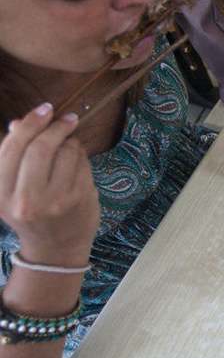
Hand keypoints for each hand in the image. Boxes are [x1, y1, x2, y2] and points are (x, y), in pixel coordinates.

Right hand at [0, 104, 99, 265]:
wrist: (55, 248)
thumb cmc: (33, 213)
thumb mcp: (13, 190)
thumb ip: (14, 156)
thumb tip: (19, 123)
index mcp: (2, 194)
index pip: (13, 148)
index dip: (30, 123)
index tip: (45, 109)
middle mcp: (25, 199)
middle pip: (40, 147)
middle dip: (55, 127)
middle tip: (67, 118)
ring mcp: (55, 200)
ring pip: (65, 152)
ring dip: (71, 142)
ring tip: (70, 146)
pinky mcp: (79, 199)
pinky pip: (82, 163)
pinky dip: (81, 155)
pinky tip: (78, 160)